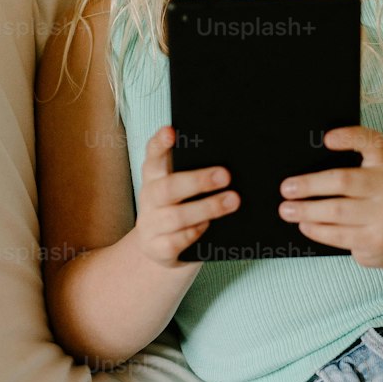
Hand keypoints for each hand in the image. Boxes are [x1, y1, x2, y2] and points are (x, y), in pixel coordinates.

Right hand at [136, 126, 239, 266]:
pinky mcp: (157, 249)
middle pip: (167, 187)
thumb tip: (230, 161)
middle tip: (226, 175)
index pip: (153, 156)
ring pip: (175, 216)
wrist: (163, 250)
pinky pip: (176, 241)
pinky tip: (209, 227)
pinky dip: (194, 233)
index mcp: (155, 177)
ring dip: (206, 208)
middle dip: (197, 180)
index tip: (171, 131)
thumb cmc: (183, 210)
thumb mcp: (183, 189)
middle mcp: (149, 198)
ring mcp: (151, 225)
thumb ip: (196, 173)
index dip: (160, 143)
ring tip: (233, 201)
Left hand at [278, 125, 382, 268]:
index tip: (327, 139)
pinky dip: (317, 229)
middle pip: (344, 181)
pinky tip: (305, 225)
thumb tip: (303, 168)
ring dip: (307, 210)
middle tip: (287, 188)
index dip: (350, 138)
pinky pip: (339, 235)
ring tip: (287, 210)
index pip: (372, 142)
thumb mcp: (373, 175)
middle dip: (311, 184)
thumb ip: (352, 166)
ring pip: (337, 211)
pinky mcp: (377, 240)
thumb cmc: (376, 198)